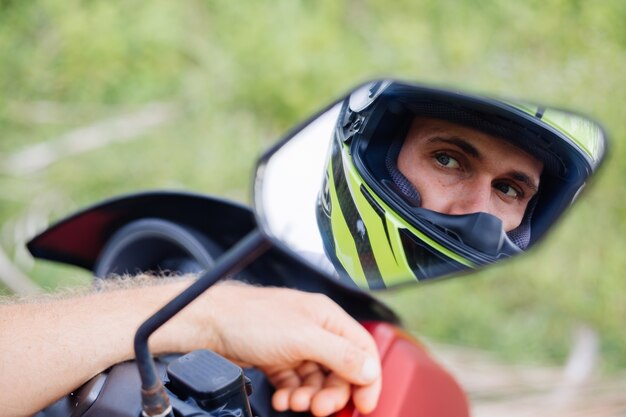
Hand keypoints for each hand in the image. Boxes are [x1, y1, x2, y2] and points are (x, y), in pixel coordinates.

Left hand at [202, 284, 381, 415]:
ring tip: (294, 402)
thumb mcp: (302, 337)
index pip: (362, 349)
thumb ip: (339, 354)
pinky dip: (291, 394)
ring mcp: (296, 346)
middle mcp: (315, 330)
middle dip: (332, 393)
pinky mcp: (278, 359)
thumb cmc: (250, 317)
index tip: (364, 404)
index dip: (368, 378)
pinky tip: (282, 398)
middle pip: (340, 370)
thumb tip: (369, 370)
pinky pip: (295, 384)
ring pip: (317, 381)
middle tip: (320, 408)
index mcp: (327, 317)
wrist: (210, 324)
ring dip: (309, 397)